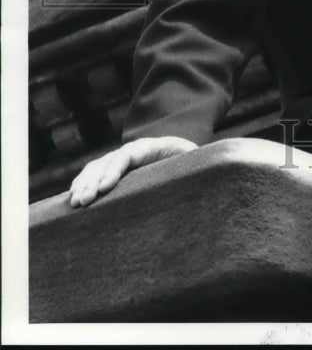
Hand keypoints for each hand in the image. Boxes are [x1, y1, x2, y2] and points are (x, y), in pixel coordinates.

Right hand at [69, 136, 196, 207]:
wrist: (181, 151)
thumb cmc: (189, 161)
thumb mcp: (193, 162)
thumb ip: (194, 167)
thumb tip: (200, 181)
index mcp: (151, 147)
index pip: (128, 155)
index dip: (114, 170)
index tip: (104, 188)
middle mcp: (132, 150)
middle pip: (107, 162)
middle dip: (93, 181)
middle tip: (84, 202)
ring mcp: (120, 158)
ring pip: (96, 167)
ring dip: (83, 183)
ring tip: (76, 203)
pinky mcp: (113, 168)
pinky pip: (93, 173)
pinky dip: (81, 183)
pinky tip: (72, 197)